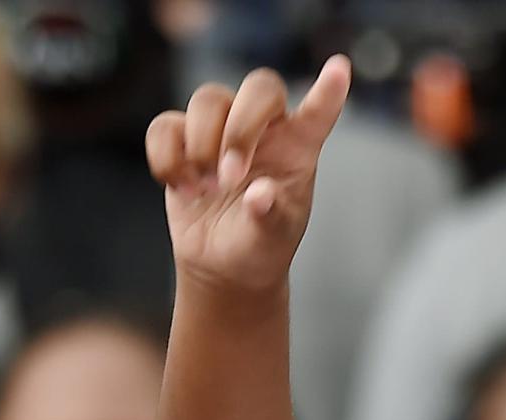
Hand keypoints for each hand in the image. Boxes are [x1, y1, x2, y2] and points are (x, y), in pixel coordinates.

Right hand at [145, 56, 351, 296]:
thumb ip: (270, 215)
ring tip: (207, 189)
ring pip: (207, 99)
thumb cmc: (261, 244)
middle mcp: (264, 130)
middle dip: (241, 128)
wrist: (223, 264)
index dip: (328, 92)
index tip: (340, 69)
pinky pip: (164, 126)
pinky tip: (184, 189)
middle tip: (230, 176)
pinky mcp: (182, 140)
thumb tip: (258, 195)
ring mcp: (221, 129)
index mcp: (298, 148)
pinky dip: (167, 158)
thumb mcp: (274, 237)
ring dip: (202, 145)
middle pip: (259, 88)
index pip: (318, 113)